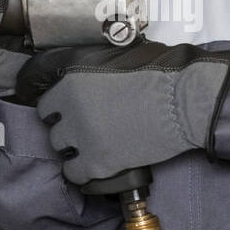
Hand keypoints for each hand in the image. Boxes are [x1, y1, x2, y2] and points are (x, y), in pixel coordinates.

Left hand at [13, 38, 229, 185]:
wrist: (184, 100)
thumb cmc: (161, 71)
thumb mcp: (117, 55)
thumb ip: (91, 66)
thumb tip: (83, 74)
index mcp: (71, 77)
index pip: (45, 102)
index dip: (60, 107)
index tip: (70, 111)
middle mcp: (70, 107)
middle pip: (53, 127)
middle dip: (68, 127)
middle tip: (88, 127)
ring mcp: (83, 136)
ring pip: (61, 150)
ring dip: (75, 148)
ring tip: (95, 145)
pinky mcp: (98, 162)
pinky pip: (74, 173)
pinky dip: (83, 171)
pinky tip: (96, 164)